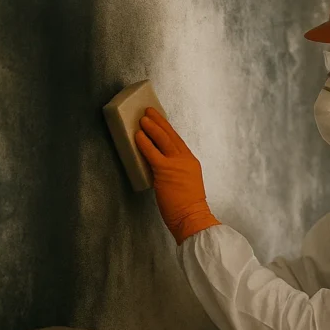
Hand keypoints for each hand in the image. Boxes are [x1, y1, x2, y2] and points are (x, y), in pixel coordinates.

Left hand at [134, 108, 219, 244]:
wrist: (192, 217)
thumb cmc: (187, 207)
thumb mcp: (185, 183)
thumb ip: (174, 172)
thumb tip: (157, 166)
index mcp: (191, 162)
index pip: (178, 141)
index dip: (168, 129)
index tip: (160, 121)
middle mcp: (186, 159)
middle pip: (171, 135)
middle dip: (160, 122)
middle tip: (150, 111)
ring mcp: (177, 164)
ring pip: (163, 139)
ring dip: (152, 127)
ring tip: (143, 118)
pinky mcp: (165, 170)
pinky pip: (152, 152)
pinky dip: (144, 142)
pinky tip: (138, 135)